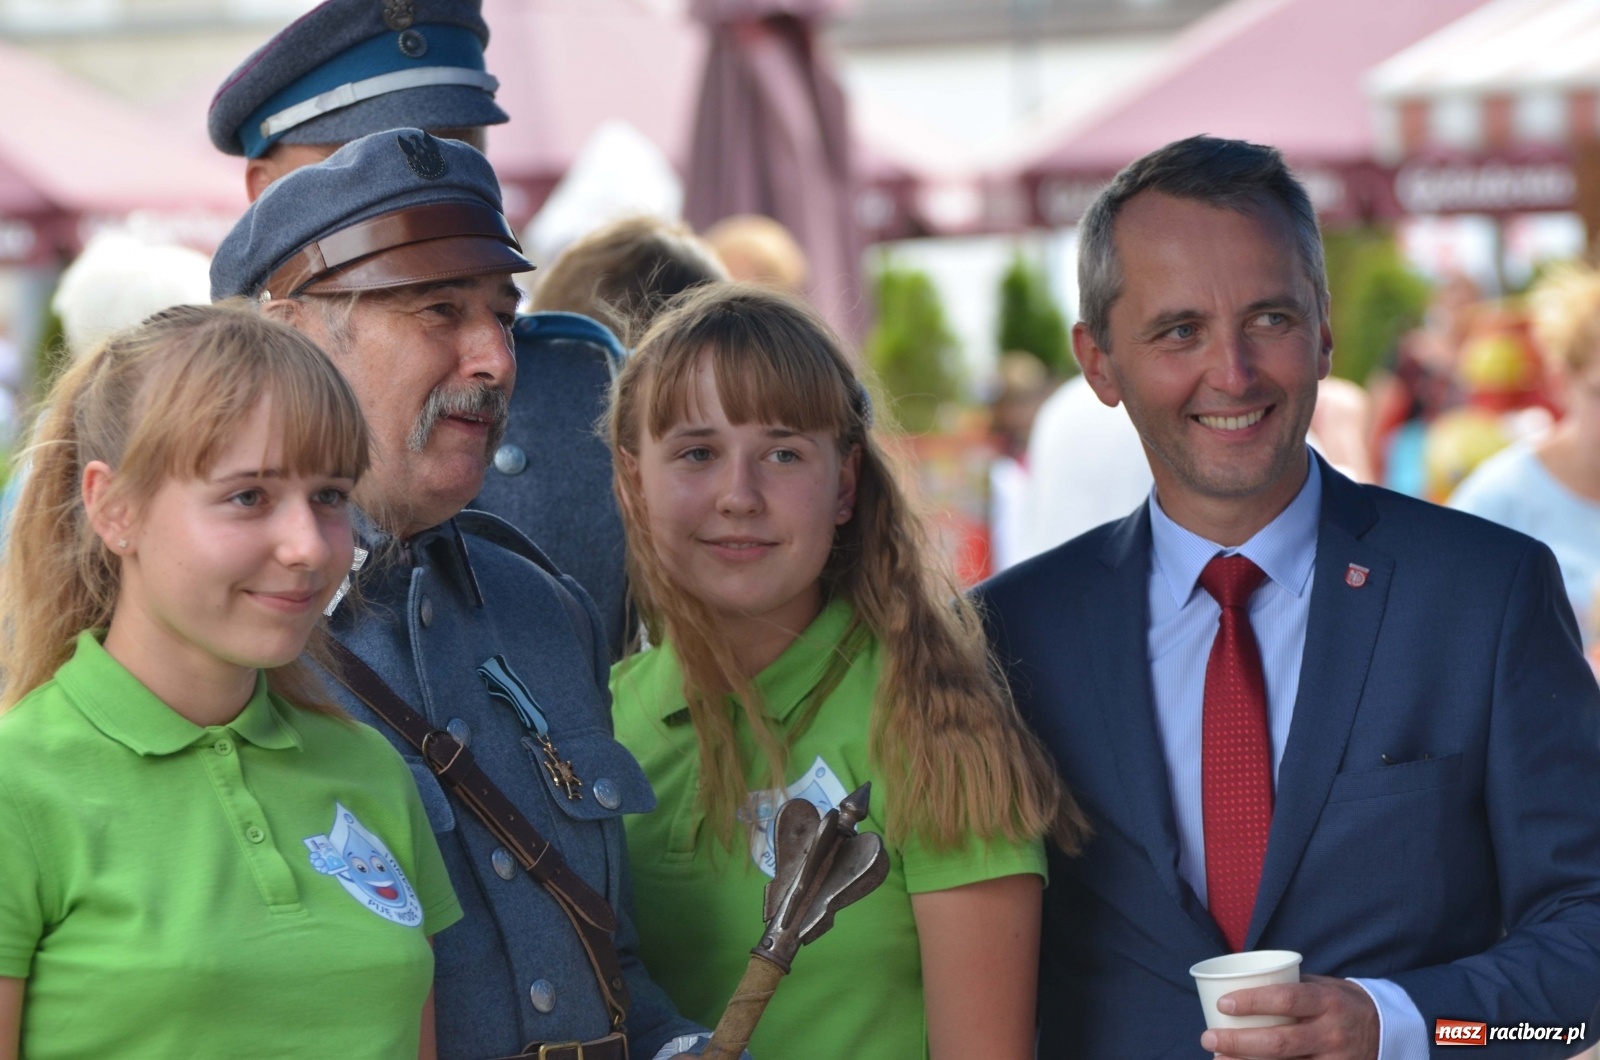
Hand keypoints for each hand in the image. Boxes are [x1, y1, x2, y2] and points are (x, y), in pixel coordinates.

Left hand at [1200, 975, 1378, 1059]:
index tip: (1223, 1004)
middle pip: (1279, 1042)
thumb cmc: (1341, 1002)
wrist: (1387, 1030)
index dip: (1252, 1002)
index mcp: (1326, 1001)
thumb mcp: (1322, 986)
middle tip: (1208, 1038)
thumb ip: (1289, 987)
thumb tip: (1241, 983)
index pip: (1285, 1000)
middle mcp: (1331, 1033)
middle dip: (1238, 1043)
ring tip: (1217, 1059)